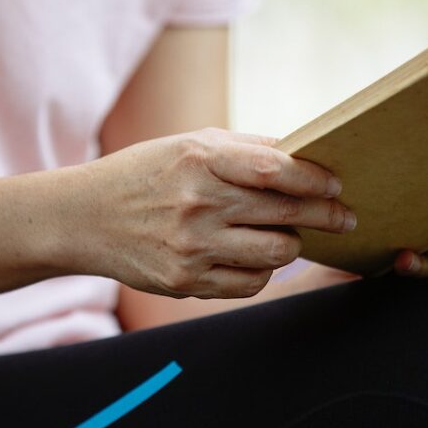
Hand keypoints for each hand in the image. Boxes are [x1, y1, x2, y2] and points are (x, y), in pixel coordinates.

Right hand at [78, 128, 354, 299]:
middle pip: (285, 212)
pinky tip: (254, 256)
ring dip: (292, 244)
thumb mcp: (189, 145)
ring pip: (276, 253)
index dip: (315, 179)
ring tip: (289, 235)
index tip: (337, 185)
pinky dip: (262, 270)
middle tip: (344, 217)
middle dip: (325, 215)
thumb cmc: (146, 174)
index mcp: (200, 159)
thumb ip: (246, 149)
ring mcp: (192, 246)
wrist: (84, 217)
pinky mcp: (185, 281)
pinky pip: (250, 283)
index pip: (276, 169)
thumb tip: (306, 156)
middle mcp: (197, 203)